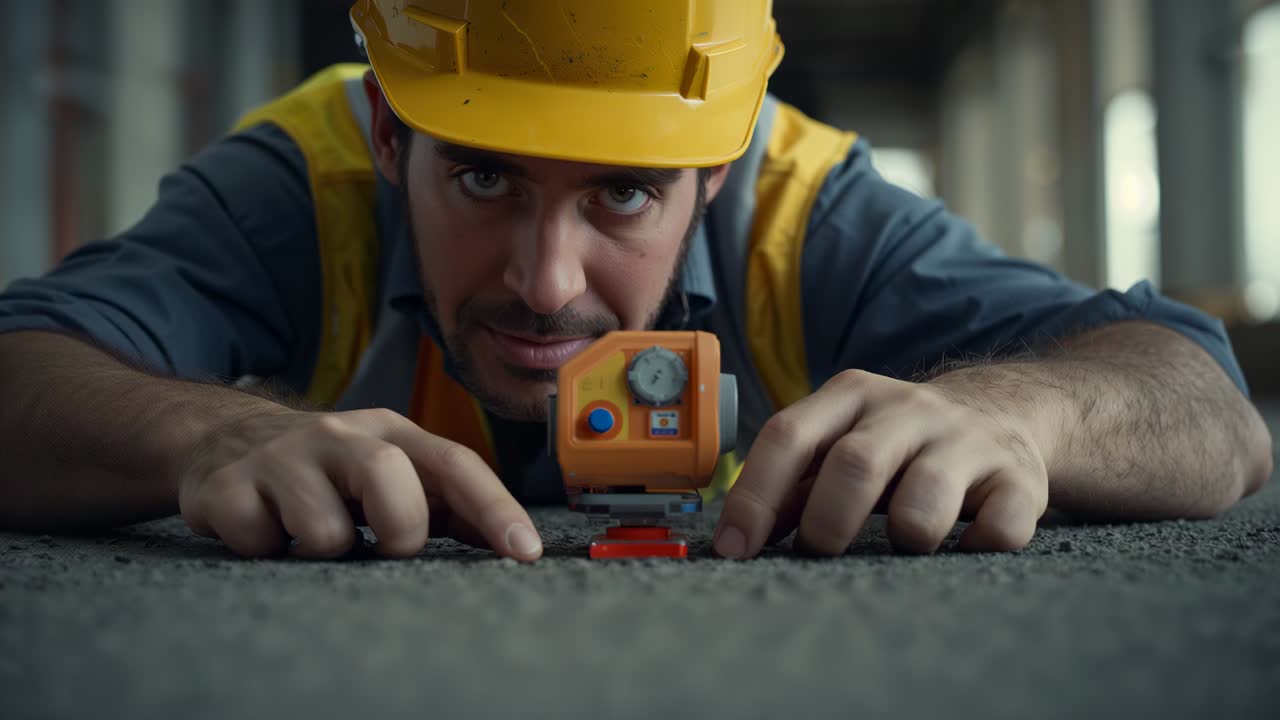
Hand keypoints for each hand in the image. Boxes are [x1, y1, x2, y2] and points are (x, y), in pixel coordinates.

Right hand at [177, 407, 541, 560]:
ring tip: (313, 536)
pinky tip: (264, 531)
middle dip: (400, 532)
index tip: (526, 550)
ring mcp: (282, 458)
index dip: (494, 507)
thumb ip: (447, 503)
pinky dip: (267, 551)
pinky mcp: (227, 487)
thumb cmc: (330, 470)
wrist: (224, 440)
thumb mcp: (391, 470)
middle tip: (383, 548)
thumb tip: (515, 541)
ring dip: (326, 551)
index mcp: (392, 434)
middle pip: (391, 481)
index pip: (455, 463)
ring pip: (325, 529)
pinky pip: (261, 543)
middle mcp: (340, 435)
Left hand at [713, 369, 1048, 557]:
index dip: (754, 497)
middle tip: (819, 553)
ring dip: (905, 535)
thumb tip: (733, 540)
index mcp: (850, 396)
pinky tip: (966, 545)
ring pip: (925, 499)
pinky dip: (977, 546)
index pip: (788, 436)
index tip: (733, 550)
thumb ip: (791, 485)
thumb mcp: (840, 442)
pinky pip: (999, 526)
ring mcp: (966, 441)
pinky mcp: (1020, 478)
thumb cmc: (896, 444)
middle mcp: (907, 410)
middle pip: (853, 464)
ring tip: (903, 544)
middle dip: (826, 523)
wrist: (1002, 411)